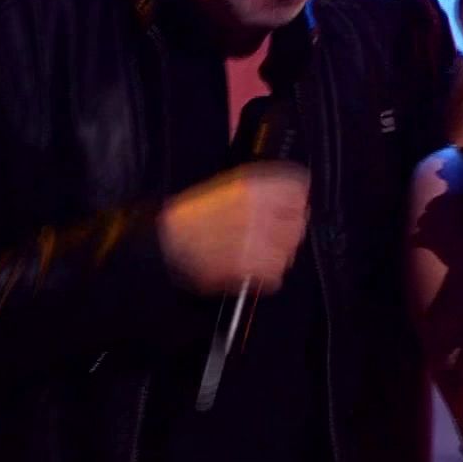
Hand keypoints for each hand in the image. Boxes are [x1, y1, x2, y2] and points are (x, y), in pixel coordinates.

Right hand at [157, 162, 309, 295]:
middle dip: (289, 231)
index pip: (297, 189)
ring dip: (277, 255)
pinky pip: (275, 276)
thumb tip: (290, 188)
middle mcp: (257, 210)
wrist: (164, 243)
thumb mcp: (224, 186)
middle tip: (272, 236)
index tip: (290, 208)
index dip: (296, 201)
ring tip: (257, 253)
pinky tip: (251, 268)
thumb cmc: (190, 216)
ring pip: (289, 251)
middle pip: (298, 223)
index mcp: (251, 186)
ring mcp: (253, 240)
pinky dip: (267, 277)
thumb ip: (259, 185)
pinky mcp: (247, 267)